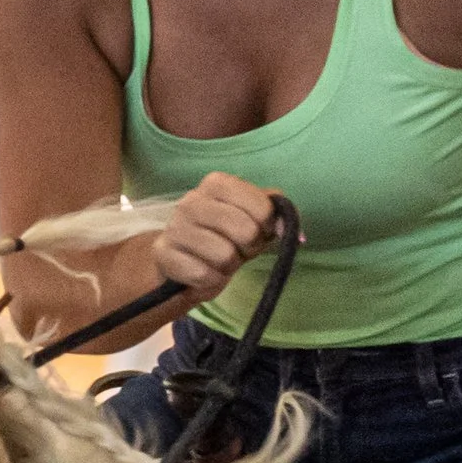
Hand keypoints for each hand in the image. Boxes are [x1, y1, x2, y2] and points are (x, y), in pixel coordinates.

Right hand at [155, 171, 280, 298]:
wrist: (184, 262)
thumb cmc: (225, 236)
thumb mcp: (254, 219)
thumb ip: (277, 217)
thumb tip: (297, 236)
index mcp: (217, 182)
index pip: (263, 208)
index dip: (267, 228)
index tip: (257, 231)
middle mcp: (192, 199)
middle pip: (246, 232)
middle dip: (248, 248)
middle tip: (237, 249)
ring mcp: (175, 226)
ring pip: (225, 256)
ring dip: (228, 266)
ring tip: (218, 260)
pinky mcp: (165, 254)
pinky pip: (204, 275)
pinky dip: (211, 280)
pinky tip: (202, 271)